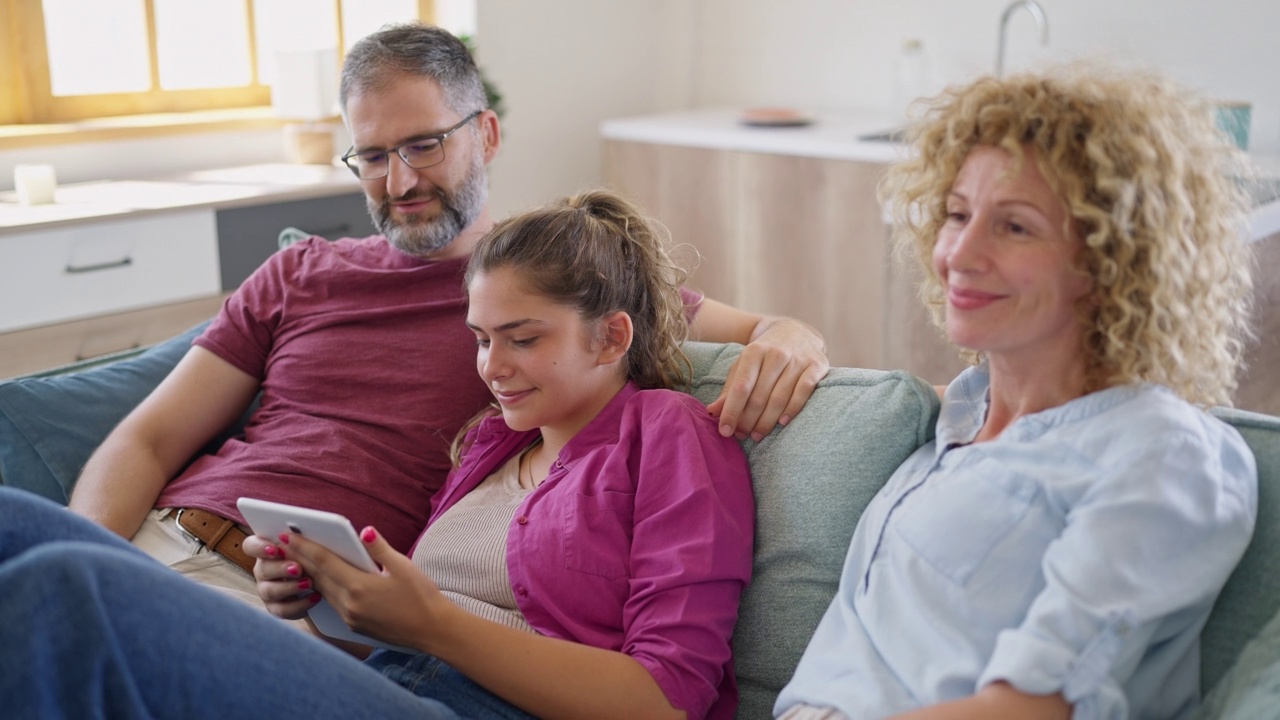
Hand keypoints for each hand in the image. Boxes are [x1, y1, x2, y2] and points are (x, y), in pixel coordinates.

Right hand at [244, 533, 314, 620]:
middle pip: (262, 569)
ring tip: (308, 583)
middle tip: (298, 568)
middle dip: (280, 568)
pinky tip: (315, 597)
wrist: (324, 582)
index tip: (275, 549)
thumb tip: (301, 534)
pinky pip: (282, 609)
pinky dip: (299, 604)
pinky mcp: (275, 607)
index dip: (259, 547)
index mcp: (266, 549)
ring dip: (289, 587)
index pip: (251, 545)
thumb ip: (301, 539)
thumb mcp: (309, 546)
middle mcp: (263, 570)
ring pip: (269, 591)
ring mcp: (266, 589)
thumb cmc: (313, 556)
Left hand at [284, 526, 445, 650]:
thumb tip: (364, 531)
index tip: (288, 534)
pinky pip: (332, 604)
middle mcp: (350, 604)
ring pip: (323, 591)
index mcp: (360, 586)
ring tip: (297, 559)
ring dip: (308, 574)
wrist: (433, 631)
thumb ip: (380, 549)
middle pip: (317, 577)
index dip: (305, 547)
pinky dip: (323, 589)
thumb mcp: (404, 567)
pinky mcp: (354, 627)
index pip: (324, 562)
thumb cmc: (422, 596)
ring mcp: (350, 618)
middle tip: (284, 543)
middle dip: (300, 558)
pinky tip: (320, 580)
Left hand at [707, 317, 828, 440]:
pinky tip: (782, 423)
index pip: (741, 387)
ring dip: (767, 421)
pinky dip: (793, 409)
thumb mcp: (744, 365)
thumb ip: (730, 389)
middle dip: (748, 420)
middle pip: (759, 396)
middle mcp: (776, 353)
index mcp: (754, 351)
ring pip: (780, 397)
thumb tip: (712, 412)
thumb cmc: (765, 354)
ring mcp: (798, 359)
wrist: (796, 331)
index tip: (724, 431)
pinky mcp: (817, 365)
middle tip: (742, 436)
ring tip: (757, 435)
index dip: (732, 411)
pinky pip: (804, 391)